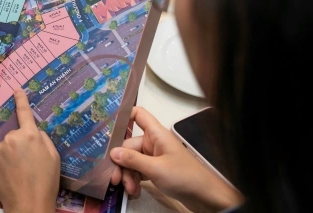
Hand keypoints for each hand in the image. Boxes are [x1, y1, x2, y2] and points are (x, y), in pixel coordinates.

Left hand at [0, 90, 59, 212]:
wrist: (29, 204)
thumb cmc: (46, 182)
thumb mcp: (53, 156)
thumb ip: (42, 139)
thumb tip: (33, 132)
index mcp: (31, 135)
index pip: (24, 112)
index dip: (20, 100)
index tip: (16, 89)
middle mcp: (12, 137)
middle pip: (14, 135)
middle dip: (18, 145)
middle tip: (26, 164)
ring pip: (3, 146)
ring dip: (7, 154)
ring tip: (16, 172)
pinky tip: (5, 173)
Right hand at [109, 107, 241, 211]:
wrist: (206, 197)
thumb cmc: (184, 176)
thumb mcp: (156, 168)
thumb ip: (133, 160)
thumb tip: (112, 152)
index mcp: (156, 134)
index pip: (138, 115)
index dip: (123, 115)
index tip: (106, 126)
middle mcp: (153, 142)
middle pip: (128, 146)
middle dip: (121, 164)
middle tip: (115, 180)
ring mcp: (154, 157)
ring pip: (132, 161)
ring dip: (128, 176)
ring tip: (130, 191)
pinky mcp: (155, 170)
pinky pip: (138, 171)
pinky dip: (134, 181)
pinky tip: (134, 192)